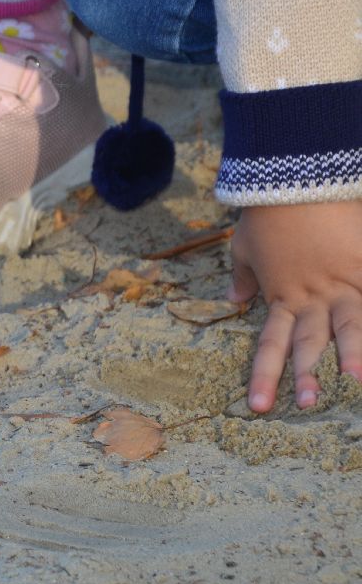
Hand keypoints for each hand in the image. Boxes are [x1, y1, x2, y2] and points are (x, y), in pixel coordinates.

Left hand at [230, 200, 361, 411]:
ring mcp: (345, 283)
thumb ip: (243, 276)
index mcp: (282, 296)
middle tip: (306, 405)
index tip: (259, 406)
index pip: (271, 344)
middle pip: (311, 343)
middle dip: (307, 375)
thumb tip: (233, 299)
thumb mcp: (243, 246)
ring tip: (355, 382)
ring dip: (354, 355)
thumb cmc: (267, 213)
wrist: (298, 178)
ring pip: (351, 326)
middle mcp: (314, 296)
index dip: (264, 375)